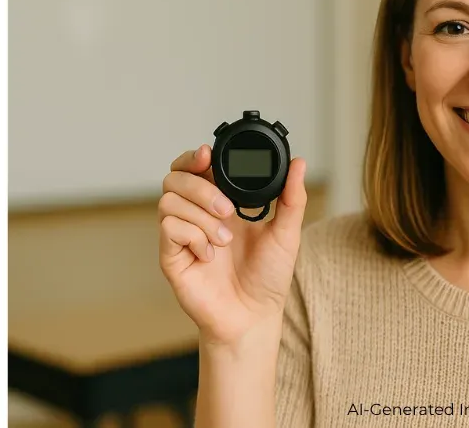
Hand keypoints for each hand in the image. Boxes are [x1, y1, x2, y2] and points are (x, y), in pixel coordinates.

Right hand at [158, 144, 307, 345]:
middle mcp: (197, 215)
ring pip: (169, 200)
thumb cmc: (268, 276)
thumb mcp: (287, 233)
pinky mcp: (171, 256)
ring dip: (201, 215)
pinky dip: (193, 236)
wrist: (255, 315)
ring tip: (226, 239)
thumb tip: (300, 163)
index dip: (195, 156)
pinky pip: (169, 228)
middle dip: (200, 187)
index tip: (207, 154)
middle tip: (228, 209)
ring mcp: (182, 236)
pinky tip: (210, 254)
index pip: (195, 167)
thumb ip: (292, 197)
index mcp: (221, 203)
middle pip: (174, 177)